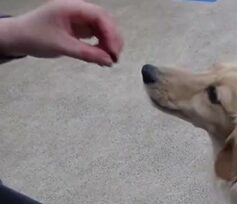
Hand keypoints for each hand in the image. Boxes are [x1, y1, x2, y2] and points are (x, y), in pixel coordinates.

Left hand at [0, 0, 122, 65]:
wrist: (19, 37)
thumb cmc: (35, 38)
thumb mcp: (61, 46)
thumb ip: (86, 53)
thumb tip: (109, 61)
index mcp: (71, 7)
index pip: (100, 16)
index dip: (111, 33)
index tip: (113, 52)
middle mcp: (78, 10)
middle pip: (106, 20)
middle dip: (113, 39)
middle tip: (115, 58)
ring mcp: (80, 18)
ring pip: (104, 28)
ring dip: (110, 43)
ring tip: (109, 59)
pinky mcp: (80, 27)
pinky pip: (97, 34)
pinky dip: (103, 45)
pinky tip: (102, 56)